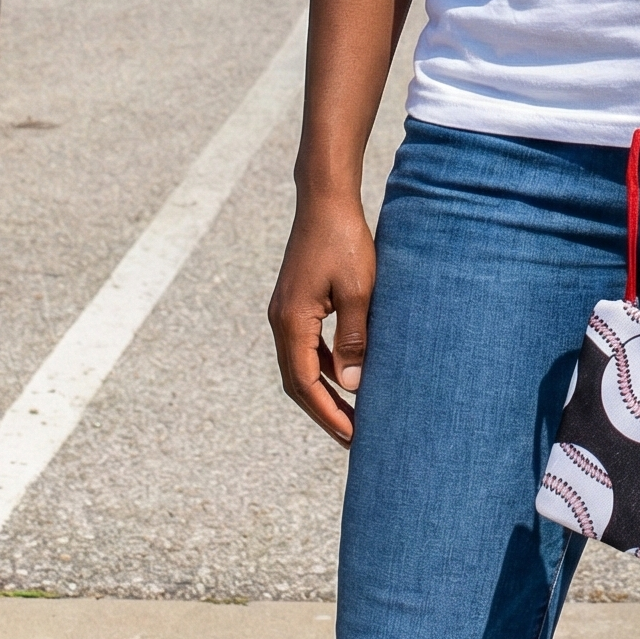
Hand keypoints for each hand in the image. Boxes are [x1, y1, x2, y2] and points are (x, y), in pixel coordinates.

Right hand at [268, 194, 375, 445]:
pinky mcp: (297, 302)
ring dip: (325, 391)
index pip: (306, 384)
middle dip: (324, 411)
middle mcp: (281, 321)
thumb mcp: (358, 290)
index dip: (329, 414)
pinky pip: (308, 345)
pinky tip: (349, 374)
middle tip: (353, 438)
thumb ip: (354, 338)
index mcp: (291, 322)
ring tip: (354, 413)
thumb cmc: (345, 241)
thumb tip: (353, 386)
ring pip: (302, 365)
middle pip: (298, 382)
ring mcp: (286, 311)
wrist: (326, 200)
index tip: (353, 437)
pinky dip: (326, 365)